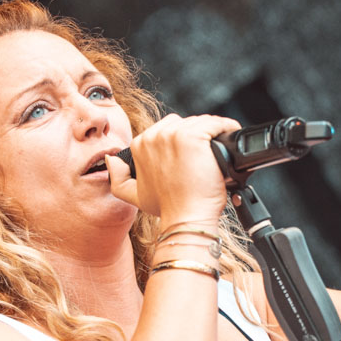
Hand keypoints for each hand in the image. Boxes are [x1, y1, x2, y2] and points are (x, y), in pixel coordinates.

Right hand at [106, 113, 238, 222]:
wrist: (185, 218)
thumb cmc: (167, 208)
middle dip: (197, 135)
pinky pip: (215, 123)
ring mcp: (173, 135)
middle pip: (184, 123)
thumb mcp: (133, 195)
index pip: (168, 129)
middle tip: (208, 154)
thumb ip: (118, 177)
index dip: (184, 140)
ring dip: (212, 132)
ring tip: (219, 149)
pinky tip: (228, 137)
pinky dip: (225, 127)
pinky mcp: (193, 137)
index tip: (195, 153)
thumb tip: (111, 159)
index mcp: (140, 144)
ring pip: (200, 122)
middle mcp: (154, 136)